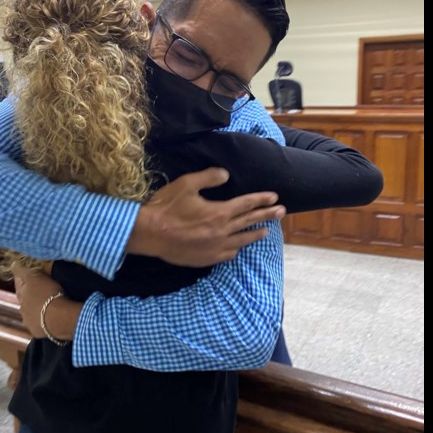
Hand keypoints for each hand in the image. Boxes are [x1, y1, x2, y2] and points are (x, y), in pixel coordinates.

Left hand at [13, 270, 79, 340]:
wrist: (59, 318)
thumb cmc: (48, 294)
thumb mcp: (36, 277)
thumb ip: (23, 272)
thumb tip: (13, 265)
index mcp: (21, 294)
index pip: (19, 283)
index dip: (22, 277)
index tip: (24, 272)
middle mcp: (22, 309)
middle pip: (23, 299)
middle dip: (28, 294)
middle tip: (36, 289)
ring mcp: (29, 322)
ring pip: (30, 312)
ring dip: (34, 308)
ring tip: (43, 305)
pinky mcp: (38, 332)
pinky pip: (38, 323)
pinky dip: (41, 319)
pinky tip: (47, 318)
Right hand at [126, 167, 285, 266]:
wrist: (149, 234)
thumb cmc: (166, 207)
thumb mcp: (186, 184)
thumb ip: (208, 178)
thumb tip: (226, 174)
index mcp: (219, 212)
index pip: (247, 204)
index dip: (262, 200)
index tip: (275, 198)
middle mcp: (222, 231)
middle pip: (250, 222)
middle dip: (267, 216)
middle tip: (282, 212)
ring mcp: (215, 247)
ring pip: (242, 241)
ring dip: (256, 234)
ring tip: (266, 231)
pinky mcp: (206, 258)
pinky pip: (228, 254)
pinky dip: (236, 249)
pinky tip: (238, 248)